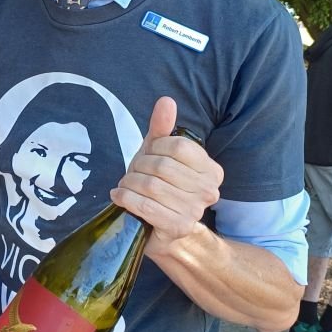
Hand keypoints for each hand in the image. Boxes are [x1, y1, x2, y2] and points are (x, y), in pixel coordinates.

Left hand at [110, 96, 222, 244]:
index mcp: (211, 170)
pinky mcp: (177, 227)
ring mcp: (195, 211)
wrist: (162, 230)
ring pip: (150, 185)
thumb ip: (163, 127)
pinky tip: (120, 197)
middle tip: (132, 173)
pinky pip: (144, 205)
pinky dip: (125, 198)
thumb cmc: (161, 186)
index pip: (179, 146)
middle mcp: (208, 190)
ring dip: (129, 183)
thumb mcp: (160, 154)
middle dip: (138, 167)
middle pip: (162, 166)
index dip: (156, 147)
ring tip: (126, 185)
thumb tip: (166, 101)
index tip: (147, 154)